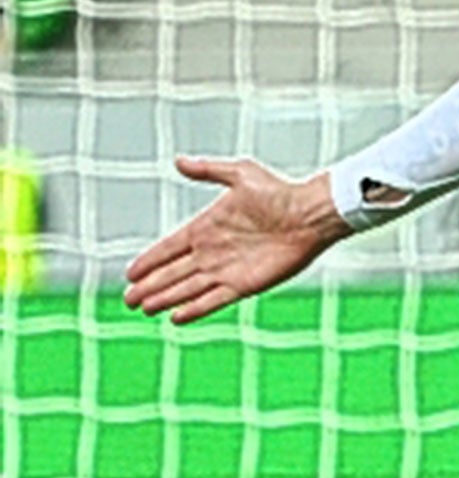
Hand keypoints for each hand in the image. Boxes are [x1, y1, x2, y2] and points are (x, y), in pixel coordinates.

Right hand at [124, 157, 350, 323]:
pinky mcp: (244, 285)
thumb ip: (209, 171)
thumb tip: (179, 160)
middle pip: (172, 272)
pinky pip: (213, 300)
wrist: (311, 214)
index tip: (131, 273)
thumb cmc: (280, 192)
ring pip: (187, 288)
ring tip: (143, 309)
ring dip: (165, 299)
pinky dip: (195, 309)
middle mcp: (213, 251)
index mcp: (207, 227)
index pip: (169, 247)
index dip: (150, 260)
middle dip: (149, 286)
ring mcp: (227, 269)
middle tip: (127, 299)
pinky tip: (176, 318)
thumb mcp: (241, 175)